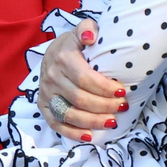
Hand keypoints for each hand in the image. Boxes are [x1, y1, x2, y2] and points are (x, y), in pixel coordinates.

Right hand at [36, 19, 125, 140]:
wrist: (52, 51)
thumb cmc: (74, 44)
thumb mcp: (82, 30)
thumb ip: (88, 29)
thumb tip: (90, 38)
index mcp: (63, 58)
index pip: (86, 79)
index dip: (105, 88)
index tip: (122, 91)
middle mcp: (51, 77)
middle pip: (80, 99)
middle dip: (105, 106)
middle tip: (122, 106)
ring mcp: (46, 93)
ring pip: (70, 114)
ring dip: (93, 121)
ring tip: (112, 121)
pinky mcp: (43, 106)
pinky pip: (56, 124)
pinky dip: (72, 133)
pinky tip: (90, 136)